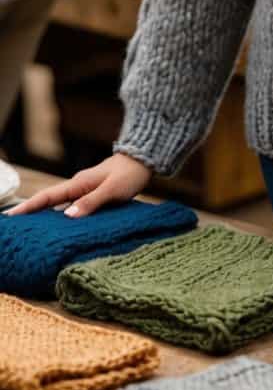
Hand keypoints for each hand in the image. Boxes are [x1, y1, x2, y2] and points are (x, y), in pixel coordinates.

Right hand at [4, 154, 151, 218]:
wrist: (143, 160)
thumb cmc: (129, 175)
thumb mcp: (112, 190)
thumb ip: (92, 202)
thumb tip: (68, 216)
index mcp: (78, 184)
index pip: (48, 197)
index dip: (28, 207)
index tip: (10, 216)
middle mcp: (77, 185)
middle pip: (48, 200)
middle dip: (29, 211)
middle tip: (13, 226)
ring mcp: (83, 188)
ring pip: (58, 202)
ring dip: (43, 213)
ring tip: (29, 229)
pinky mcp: (91, 191)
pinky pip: (69, 203)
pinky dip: (59, 212)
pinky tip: (57, 223)